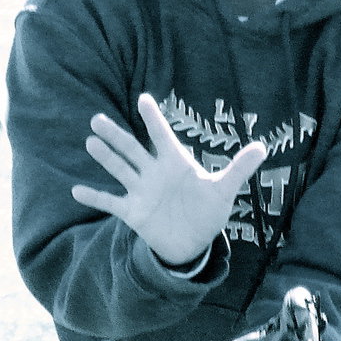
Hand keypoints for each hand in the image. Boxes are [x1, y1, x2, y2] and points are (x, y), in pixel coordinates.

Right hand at [71, 94, 266, 265]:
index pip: (162, 136)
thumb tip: (263, 146)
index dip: (154, 119)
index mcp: (176, 163)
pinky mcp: (134, 212)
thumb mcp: (225, 189)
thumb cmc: (207, 210)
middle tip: (97, 120)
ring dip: (106, 158)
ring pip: (120, 170)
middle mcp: (155, 173)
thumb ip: (239, 168)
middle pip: (133, 150)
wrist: (194, 242)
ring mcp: (142, 191)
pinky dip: (95, 197)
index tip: (144, 98)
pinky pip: (111, 202)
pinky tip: (77, 190)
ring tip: (90, 142)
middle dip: (117, 136)